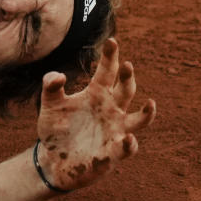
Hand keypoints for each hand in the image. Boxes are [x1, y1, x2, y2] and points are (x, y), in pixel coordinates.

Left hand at [35, 38, 156, 190]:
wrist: (52, 160)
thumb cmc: (55, 129)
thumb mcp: (49, 105)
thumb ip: (51, 87)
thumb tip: (58, 76)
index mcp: (96, 95)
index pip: (107, 72)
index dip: (111, 57)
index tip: (111, 41)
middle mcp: (111, 111)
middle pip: (126, 90)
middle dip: (128, 78)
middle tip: (127, 64)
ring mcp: (115, 132)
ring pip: (138, 121)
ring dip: (146, 114)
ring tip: (150, 104)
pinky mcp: (111, 154)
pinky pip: (125, 149)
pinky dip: (128, 145)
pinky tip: (127, 140)